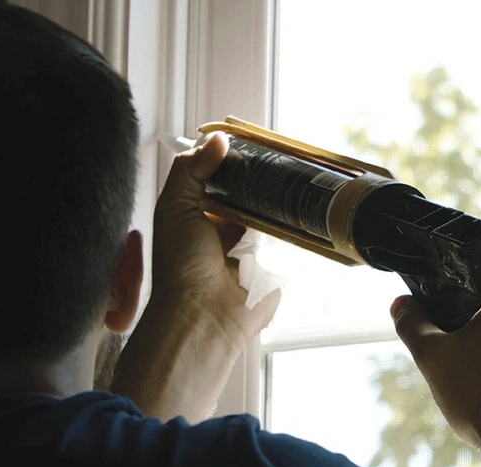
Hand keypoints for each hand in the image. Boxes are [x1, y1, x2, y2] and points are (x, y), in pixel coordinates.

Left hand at [148, 131, 279, 350]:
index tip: (252, 140)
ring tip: (296, 173)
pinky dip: (295, 222)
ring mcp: (255, 247)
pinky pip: (291, 236)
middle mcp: (228, 229)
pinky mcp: (277, 264)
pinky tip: (305, 202)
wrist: (204, 314)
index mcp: (201, 214)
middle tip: (280, 155)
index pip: (223, 178)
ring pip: (274, 211)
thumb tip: (219, 138)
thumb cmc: (181, 264)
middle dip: (264, 175)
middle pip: (253, 192)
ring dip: (281, 197)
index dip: (236, 159)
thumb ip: (192, 168)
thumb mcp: (175, 205)